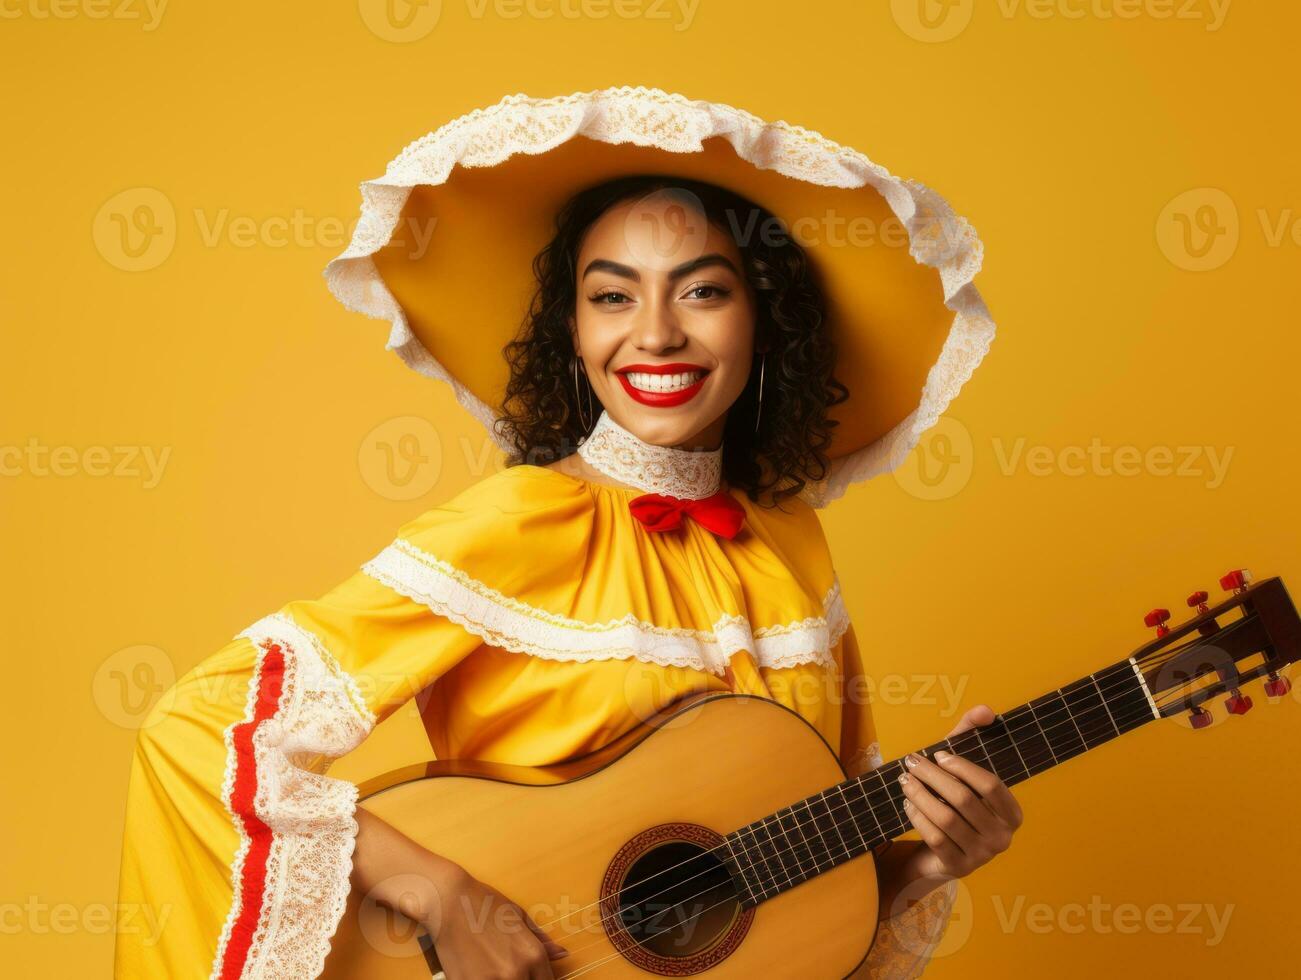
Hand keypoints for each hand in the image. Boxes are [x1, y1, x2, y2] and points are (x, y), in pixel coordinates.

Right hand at [352, 806, 567, 978]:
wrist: (447, 901)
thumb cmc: (482, 903)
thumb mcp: (518, 917)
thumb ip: (541, 940)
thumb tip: (562, 954)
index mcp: (533, 955)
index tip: (535, 977)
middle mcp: (516, 973)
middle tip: (512, 970)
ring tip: (495, 969)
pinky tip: (481, 973)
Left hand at [896, 703, 1023, 880]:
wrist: (937, 852)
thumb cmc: (953, 802)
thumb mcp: (960, 769)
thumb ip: (971, 734)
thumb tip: (985, 709)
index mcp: (1013, 814)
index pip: (992, 785)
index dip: (964, 767)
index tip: (938, 755)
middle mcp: (1003, 838)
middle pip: (964, 800)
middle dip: (933, 777)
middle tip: (912, 762)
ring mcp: (982, 857)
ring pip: (947, 818)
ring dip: (921, 794)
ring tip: (905, 780)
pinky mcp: (958, 868)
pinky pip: (934, 837)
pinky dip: (918, 816)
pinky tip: (908, 803)